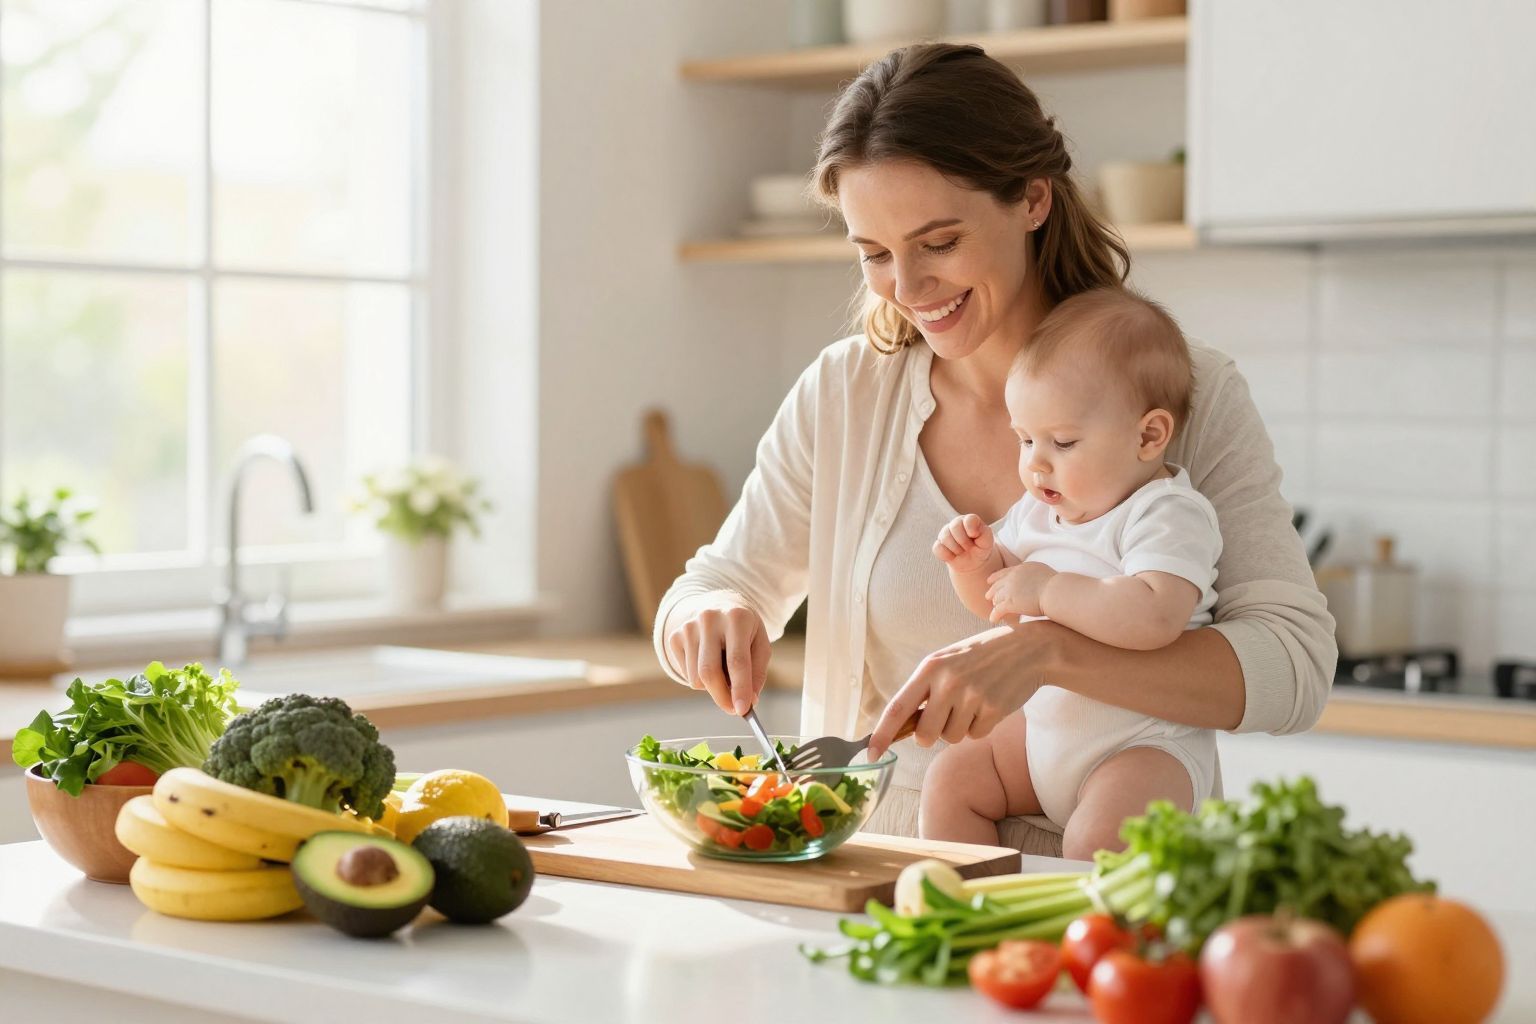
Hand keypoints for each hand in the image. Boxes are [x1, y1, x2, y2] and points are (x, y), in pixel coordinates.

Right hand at [664, 597, 769, 714]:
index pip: (737, 660)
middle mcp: (709, 619)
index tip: (743, 710)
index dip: (740, 688)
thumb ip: (757, 673)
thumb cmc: (744, 630)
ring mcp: (688, 627)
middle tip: (733, 709)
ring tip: (723, 671)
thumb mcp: (760, 644)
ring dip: (712, 687)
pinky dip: (700, 678)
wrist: (717, 604)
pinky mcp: (675, 637)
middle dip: (722, 697)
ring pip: (696, 678)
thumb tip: (748, 702)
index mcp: (737, 617)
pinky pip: (686, 674)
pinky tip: (708, 661)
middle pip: (709, 672)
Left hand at [867, 621, 1065, 758]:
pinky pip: (975, 735)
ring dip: (960, 727)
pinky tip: (989, 703)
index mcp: (930, 667)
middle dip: (933, 734)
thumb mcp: (948, 661)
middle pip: (925, 736)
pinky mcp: (994, 709)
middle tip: (947, 716)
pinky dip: (981, 726)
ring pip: (952, 738)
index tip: (870, 752)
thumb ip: (925, 688)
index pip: (898, 707)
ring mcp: (972, 696)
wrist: (1029, 648)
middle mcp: (948, 682)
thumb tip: (903, 727)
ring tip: (973, 701)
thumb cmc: (981, 657)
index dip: (882, 733)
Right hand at [933, 514, 995, 573]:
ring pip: (945, 538)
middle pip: (955, 527)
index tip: (975, 537)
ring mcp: (945, 534)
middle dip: (964, 542)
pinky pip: (938, 549)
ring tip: (962, 551)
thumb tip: (972, 531)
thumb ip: (984, 533)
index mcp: (969, 520)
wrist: (974, 562)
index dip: (971, 529)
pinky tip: (954, 556)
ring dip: (956, 550)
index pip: (969, 519)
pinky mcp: (938, 545)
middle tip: (969, 547)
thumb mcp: (987, 541)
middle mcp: (955, 524)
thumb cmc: (981, 548)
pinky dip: (947, 555)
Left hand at [985, 562, 1056, 621]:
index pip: (1005, 572)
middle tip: (988, 597)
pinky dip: (994, 615)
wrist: (1056, 592)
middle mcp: (1013, 577)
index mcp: (1021, 568)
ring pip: (996, 597)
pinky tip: (993, 620)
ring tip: (995, 609)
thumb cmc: (1057, 586)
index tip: (990, 580)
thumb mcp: (1043, 573)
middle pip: (997, 584)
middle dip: (992, 591)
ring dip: (995, 604)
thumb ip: (1035, 575)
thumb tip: (1036, 581)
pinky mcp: (1009, 602)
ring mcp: (1010, 589)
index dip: (996, 577)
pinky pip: (997, 610)